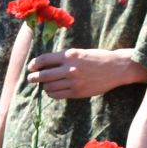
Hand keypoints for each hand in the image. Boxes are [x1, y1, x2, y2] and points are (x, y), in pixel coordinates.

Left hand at [26, 48, 142, 99]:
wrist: (116, 68)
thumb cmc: (97, 58)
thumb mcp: (79, 52)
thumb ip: (63, 58)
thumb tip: (43, 65)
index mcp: (70, 55)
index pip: (44, 60)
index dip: (34, 64)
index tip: (31, 67)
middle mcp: (70, 68)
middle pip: (43, 75)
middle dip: (34, 77)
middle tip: (31, 78)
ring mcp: (73, 81)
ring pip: (49, 86)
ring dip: (44, 86)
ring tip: (45, 84)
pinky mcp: (77, 92)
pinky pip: (57, 95)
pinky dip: (51, 93)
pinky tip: (52, 90)